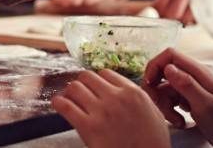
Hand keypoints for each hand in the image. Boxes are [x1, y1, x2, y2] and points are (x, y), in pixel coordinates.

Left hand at [52, 70, 169, 147]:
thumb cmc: (153, 144)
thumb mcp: (154, 115)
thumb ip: (139, 99)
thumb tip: (126, 91)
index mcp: (133, 93)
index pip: (105, 73)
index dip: (98, 80)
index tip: (93, 86)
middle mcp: (116, 98)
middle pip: (87, 76)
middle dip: (82, 84)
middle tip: (79, 92)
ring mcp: (101, 112)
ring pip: (74, 87)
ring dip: (70, 92)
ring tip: (68, 98)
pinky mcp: (88, 127)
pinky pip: (66, 106)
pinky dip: (58, 103)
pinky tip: (57, 104)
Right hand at [143, 48, 212, 147]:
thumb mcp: (206, 104)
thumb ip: (187, 85)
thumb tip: (167, 68)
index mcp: (198, 72)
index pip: (169, 55)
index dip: (155, 65)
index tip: (149, 83)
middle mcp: (192, 78)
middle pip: (162, 73)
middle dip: (156, 91)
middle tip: (161, 106)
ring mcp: (190, 90)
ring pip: (164, 90)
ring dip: (164, 106)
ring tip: (177, 120)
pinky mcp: (189, 101)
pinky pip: (170, 102)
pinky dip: (170, 112)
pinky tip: (181, 121)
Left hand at [152, 0, 212, 20]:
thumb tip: (159, 6)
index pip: (160, 3)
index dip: (158, 14)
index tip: (159, 16)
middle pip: (172, 13)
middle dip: (170, 20)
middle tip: (171, 20)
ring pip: (186, 17)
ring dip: (183, 21)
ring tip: (183, 17)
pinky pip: (199, 14)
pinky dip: (195, 18)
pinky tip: (193, 13)